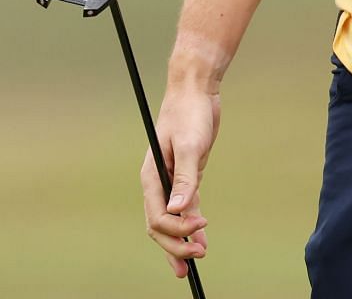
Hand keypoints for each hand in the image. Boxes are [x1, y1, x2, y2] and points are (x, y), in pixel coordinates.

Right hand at [140, 83, 220, 277]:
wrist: (195, 90)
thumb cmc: (189, 113)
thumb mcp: (189, 145)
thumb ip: (184, 178)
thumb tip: (178, 210)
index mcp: (151, 175)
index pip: (157, 216)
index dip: (176, 229)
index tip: (200, 228)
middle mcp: (158, 181)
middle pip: (160, 225)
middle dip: (175, 245)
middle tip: (197, 258)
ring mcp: (171, 180)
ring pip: (171, 220)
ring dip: (181, 241)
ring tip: (195, 261)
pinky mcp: (186, 176)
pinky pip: (185, 208)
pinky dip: (190, 225)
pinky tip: (200, 239)